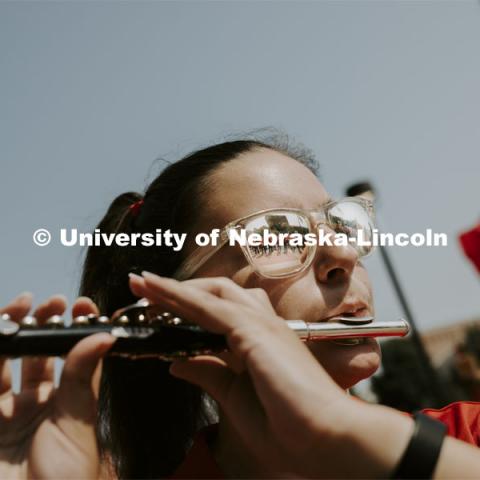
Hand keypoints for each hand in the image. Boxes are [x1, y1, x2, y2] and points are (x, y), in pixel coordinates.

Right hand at [0, 293, 114, 479]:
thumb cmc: (65, 476)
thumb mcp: (76, 419)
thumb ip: (83, 376)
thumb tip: (107, 335)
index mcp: (65, 403)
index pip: (72, 357)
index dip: (75, 330)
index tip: (82, 305)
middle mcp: (34, 403)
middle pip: (36, 354)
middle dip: (42, 324)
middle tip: (51, 302)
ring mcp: (5, 412)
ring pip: (5, 361)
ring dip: (12, 330)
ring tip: (23, 304)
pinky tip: (0, 331)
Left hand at [129, 272, 355, 476]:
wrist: (325, 437)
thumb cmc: (288, 425)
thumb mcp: (234, 396)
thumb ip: (207, 372)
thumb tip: (175, 361)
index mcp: (257, 340)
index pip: (215, 311)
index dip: (183, 305)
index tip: (154, 306)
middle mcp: (260, 324)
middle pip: (214, 293)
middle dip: (176, 290)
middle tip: (142, 288)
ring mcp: (259, 324)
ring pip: (210, 293)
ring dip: (173, 288)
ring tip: (142, 284)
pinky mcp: (254, 330)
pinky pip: (210, 307)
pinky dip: (181, 297)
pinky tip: (156, 292)